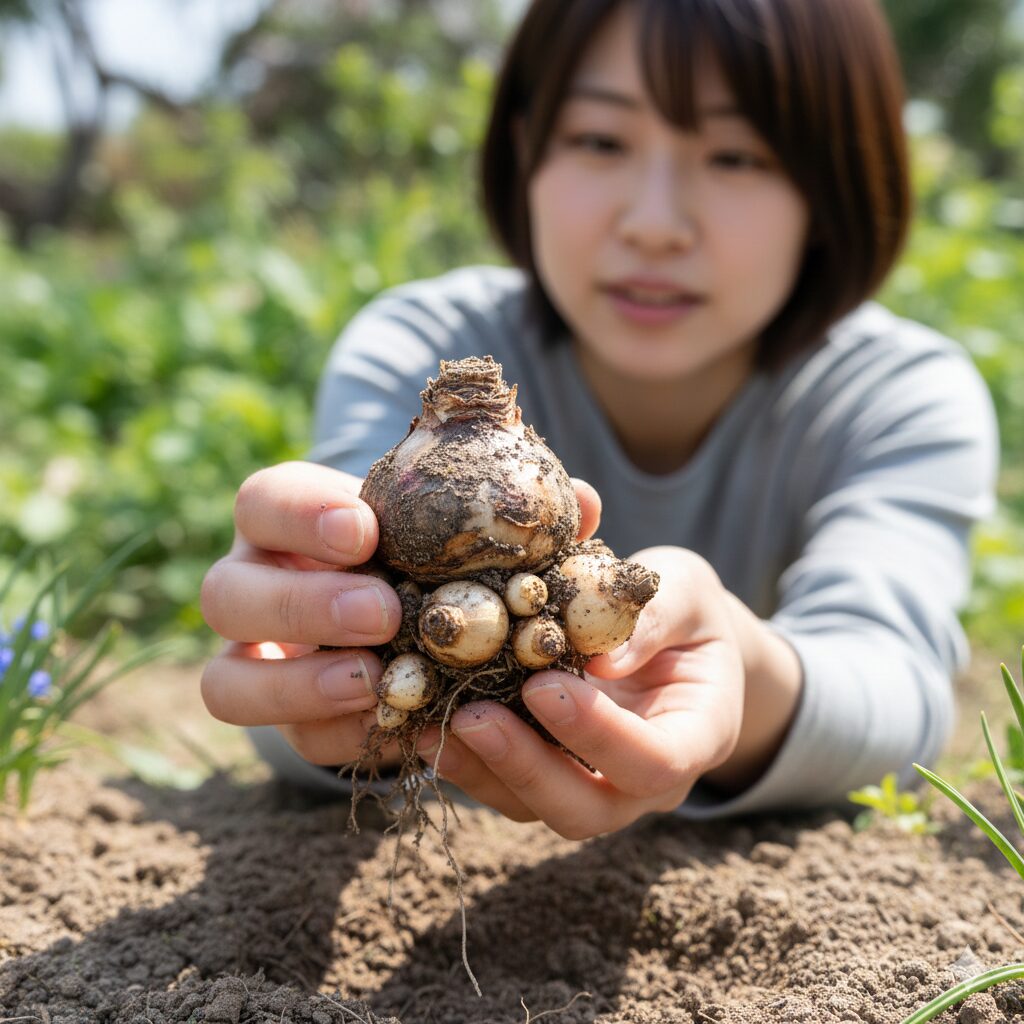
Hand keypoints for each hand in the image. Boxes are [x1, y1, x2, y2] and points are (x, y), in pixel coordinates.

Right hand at [199, 460, 601, 768]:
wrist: (420, 620)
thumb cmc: (442, 554)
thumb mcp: (473, 529)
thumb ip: (514, 518)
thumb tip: (586, 504)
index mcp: (293, 522)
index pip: (264, 501)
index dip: (302, 516)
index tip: (363, 531)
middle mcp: (260, 587)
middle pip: (228, 595)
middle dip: (303, 605)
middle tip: (382, 613)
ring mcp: (263, 661)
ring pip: (228, 684)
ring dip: (299, 685)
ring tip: (374, 682)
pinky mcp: (290, 720)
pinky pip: (291, 739)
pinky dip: (341, 734)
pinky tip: (399, 726)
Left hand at [414, 547, 745, 838]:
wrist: (677, 638)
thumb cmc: (688, 609)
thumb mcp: (687, 590)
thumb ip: (655, 616)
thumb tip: (600, 656)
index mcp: (696, 735)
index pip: (655, 762)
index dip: (598, 735)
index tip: (545, 686)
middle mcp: (644, 780)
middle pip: (587, 809)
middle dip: (526, 769)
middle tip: (473, 716)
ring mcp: (595, 785)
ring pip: (536, 809)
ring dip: (484, 771)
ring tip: (434, 724)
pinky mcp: (549, 774)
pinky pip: (505, 787)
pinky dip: (466, 762)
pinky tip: (424, 725)